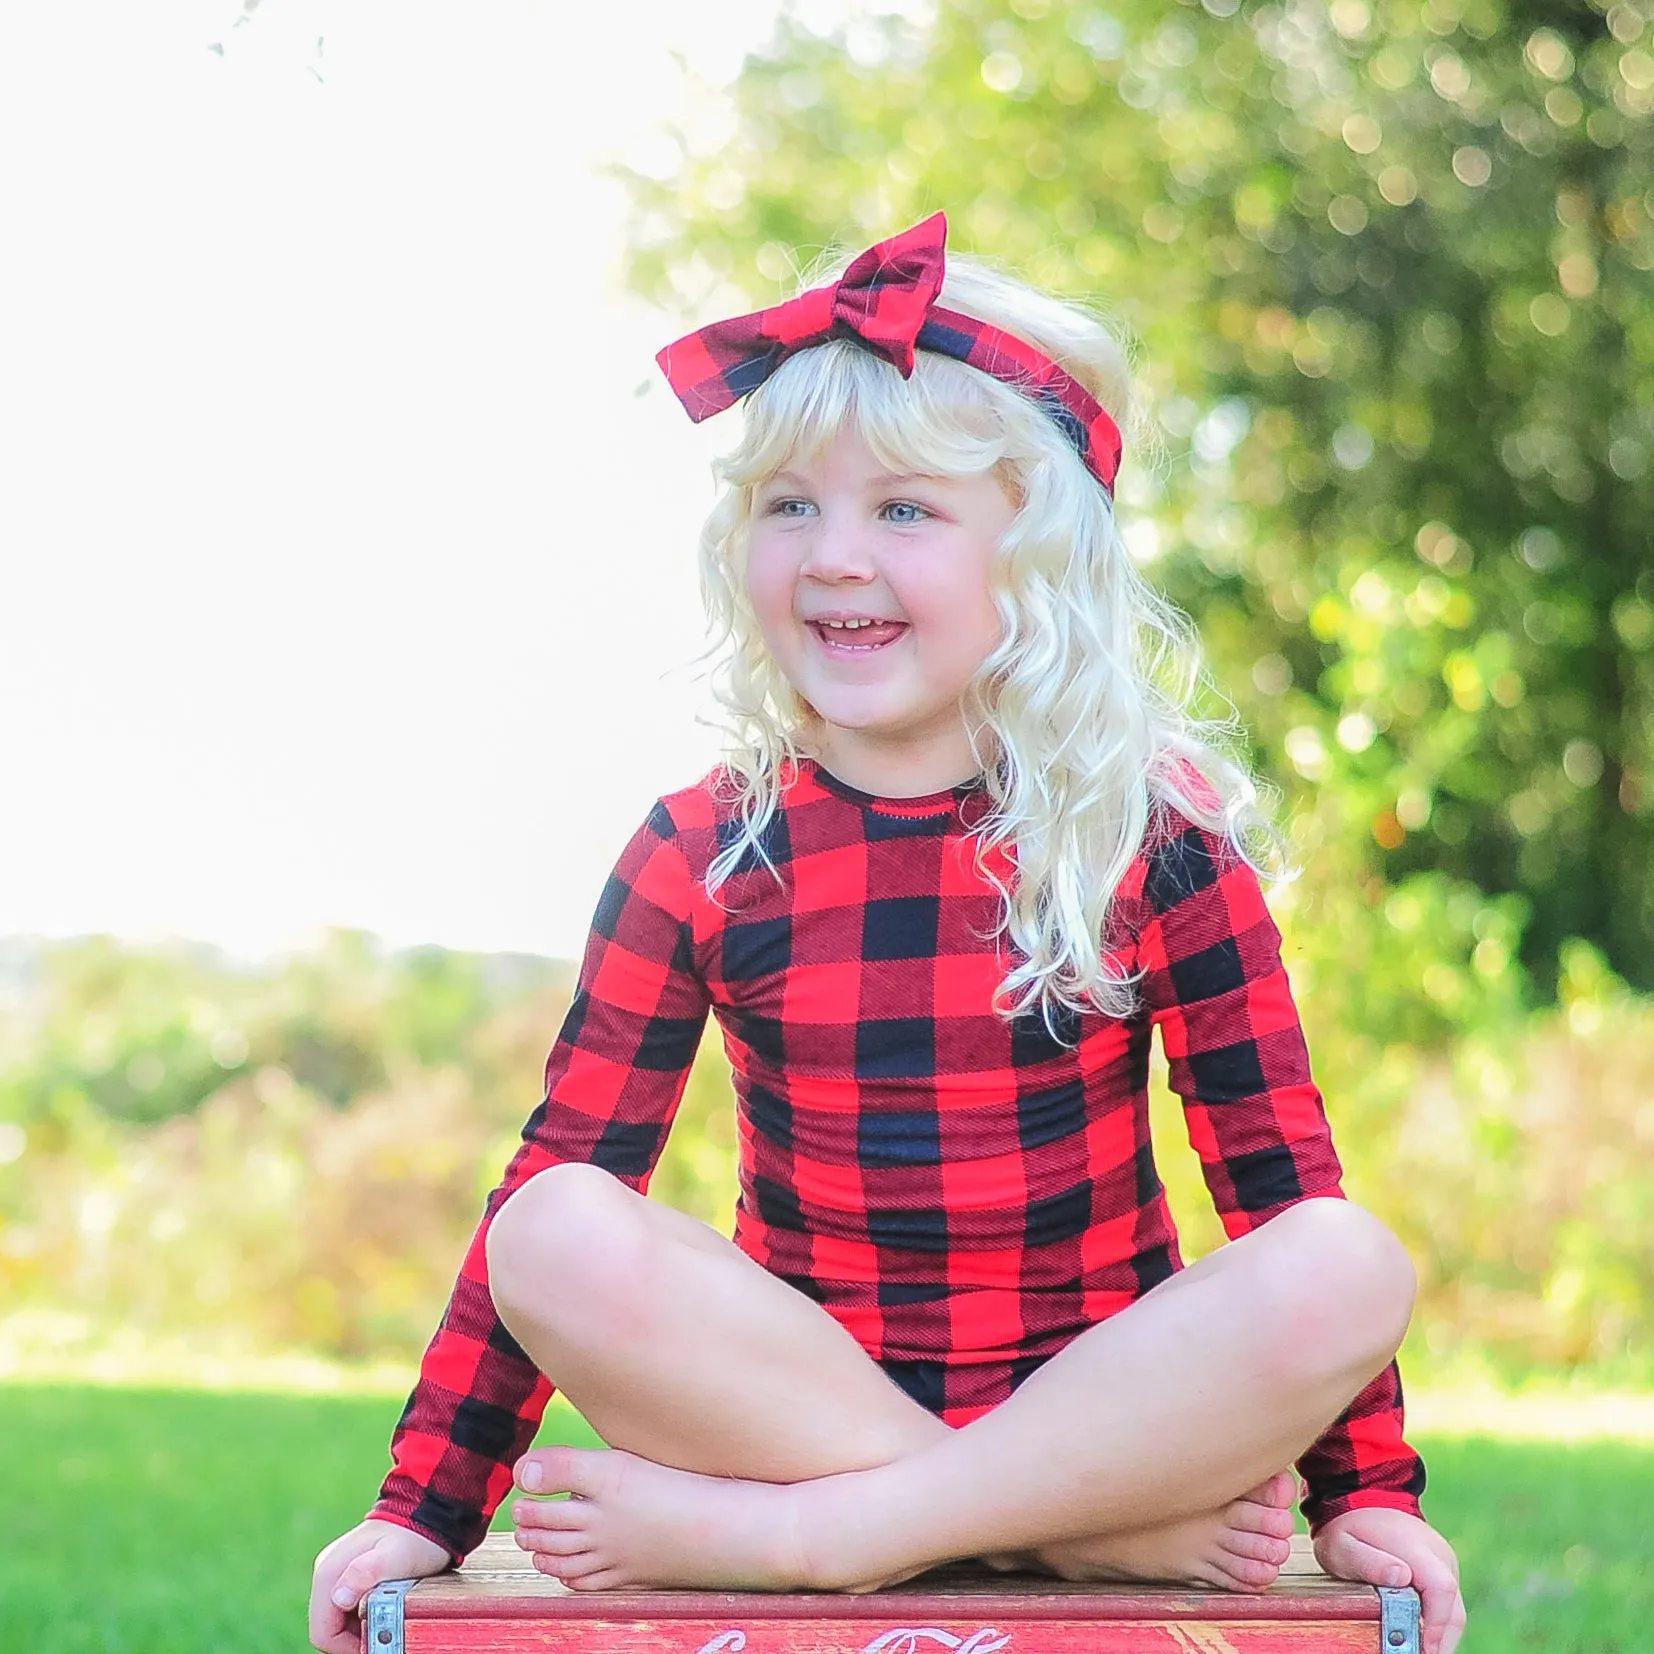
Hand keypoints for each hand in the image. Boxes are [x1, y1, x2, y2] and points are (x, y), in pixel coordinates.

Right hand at [309, 1518, 451, 1653]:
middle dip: (354, 1638)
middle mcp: (328, 1573)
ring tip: (390, 1616)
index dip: (347, 1647)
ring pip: (339, 1620)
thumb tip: (339, 1598)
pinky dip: (366, 1614)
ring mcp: (339, 1573)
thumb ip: (366, 1573)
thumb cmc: (416, 1535)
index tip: (376, 1644)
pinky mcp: (351, 1574)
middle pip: (329, 1627)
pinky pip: (350, 1608)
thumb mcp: (396, 1557)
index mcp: (329, 1572)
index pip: (322, 1632)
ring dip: (361, 1626)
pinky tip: (388, 1605)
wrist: (429, 1512)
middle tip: (386, 1634)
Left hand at [1313, 1507, 1464, 1653]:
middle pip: (1454, 1607)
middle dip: (1441, 1640)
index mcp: (1416, 1547)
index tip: (1425, 1649)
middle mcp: (1438, 1554)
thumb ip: (1369, 1562)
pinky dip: (1438, 1621)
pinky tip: (1421, 1634)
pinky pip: (1448, 1600)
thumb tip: (1401, 1577)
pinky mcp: (1442, 1567)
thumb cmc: (1347, 1526)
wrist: (1358, 1498)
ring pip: (1454, 1607)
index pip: (1441, 1588)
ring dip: (1440, 1633)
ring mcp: (1443, 1560)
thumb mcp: (1344, 1545)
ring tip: (1420, 1648)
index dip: (1437, 1625)